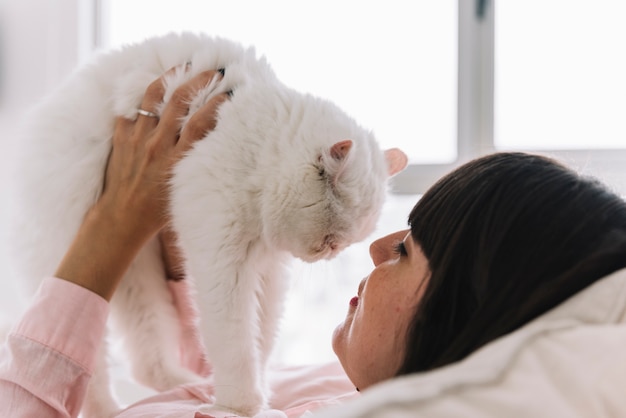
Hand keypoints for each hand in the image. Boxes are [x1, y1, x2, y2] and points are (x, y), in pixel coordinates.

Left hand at [55, 67, 228, 299]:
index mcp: (177, 160)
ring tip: (182, 69)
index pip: (201, 121)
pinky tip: (152, 92)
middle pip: (180, 100)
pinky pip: (129, 109)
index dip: (217, 102)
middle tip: (212, 71)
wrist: (121, 219)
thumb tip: (210, 139)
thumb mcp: (186, 187)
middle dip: (199, 79)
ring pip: (153, 96)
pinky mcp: (120, 138)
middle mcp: (158, 145)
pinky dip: (141, 98)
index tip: (229, 93)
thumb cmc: (158, 211)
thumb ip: (196, 162)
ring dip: (170, 78)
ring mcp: (137, 139)